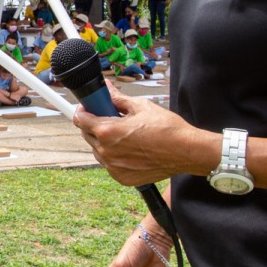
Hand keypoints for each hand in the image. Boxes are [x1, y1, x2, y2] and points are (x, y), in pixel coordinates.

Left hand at [72, 88, 207, 187]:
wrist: (186, 151)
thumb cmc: (167, 128)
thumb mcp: (140, 106)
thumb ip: (117, 99)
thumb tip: (106, 89)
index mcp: (107, 131)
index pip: (80, 119)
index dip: (83, 110)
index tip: (89, 107)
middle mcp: (106, 152)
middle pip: (87, 135)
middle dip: (95, 124)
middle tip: (111, 118)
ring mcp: (113, 167)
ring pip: (98, 150)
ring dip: (105, 141)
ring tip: (126, 135)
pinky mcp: (122, 178)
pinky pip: (110, 164)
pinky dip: (115, 156)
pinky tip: (131, 149)